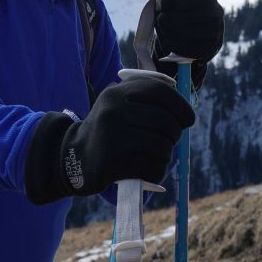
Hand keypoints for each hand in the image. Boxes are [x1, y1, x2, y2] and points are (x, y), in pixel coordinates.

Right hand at [24, 77, 194, 204]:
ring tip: (158, 156)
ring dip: (166, 155)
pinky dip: (158, 170)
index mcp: (117, 93)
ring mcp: (111, 137)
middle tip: (169, 141)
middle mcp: (113, 111)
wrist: (72, 157)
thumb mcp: (118, 105)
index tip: (188, 119)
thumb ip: (147, 99)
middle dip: (174, 135)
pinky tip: (150, 169)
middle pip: (165, 122)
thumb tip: (185, 108)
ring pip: (161, 145)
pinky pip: (151, 166)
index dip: (180, 105)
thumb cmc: (107, 130)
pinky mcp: (112, 163)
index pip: (159, 91)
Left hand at [152, 0, 224, 88]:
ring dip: (180, 33)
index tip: (177, 4)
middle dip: (180, 18)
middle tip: (161, 20)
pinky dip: (182, 46)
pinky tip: (168, 42)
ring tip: (164, 32)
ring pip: (205, 31)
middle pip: (207, 13)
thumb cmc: (169, 10)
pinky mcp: (212, 46)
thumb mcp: (163, 1)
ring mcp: (217, 28)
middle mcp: (216, 9)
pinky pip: (201, 48)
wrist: (173, 31)